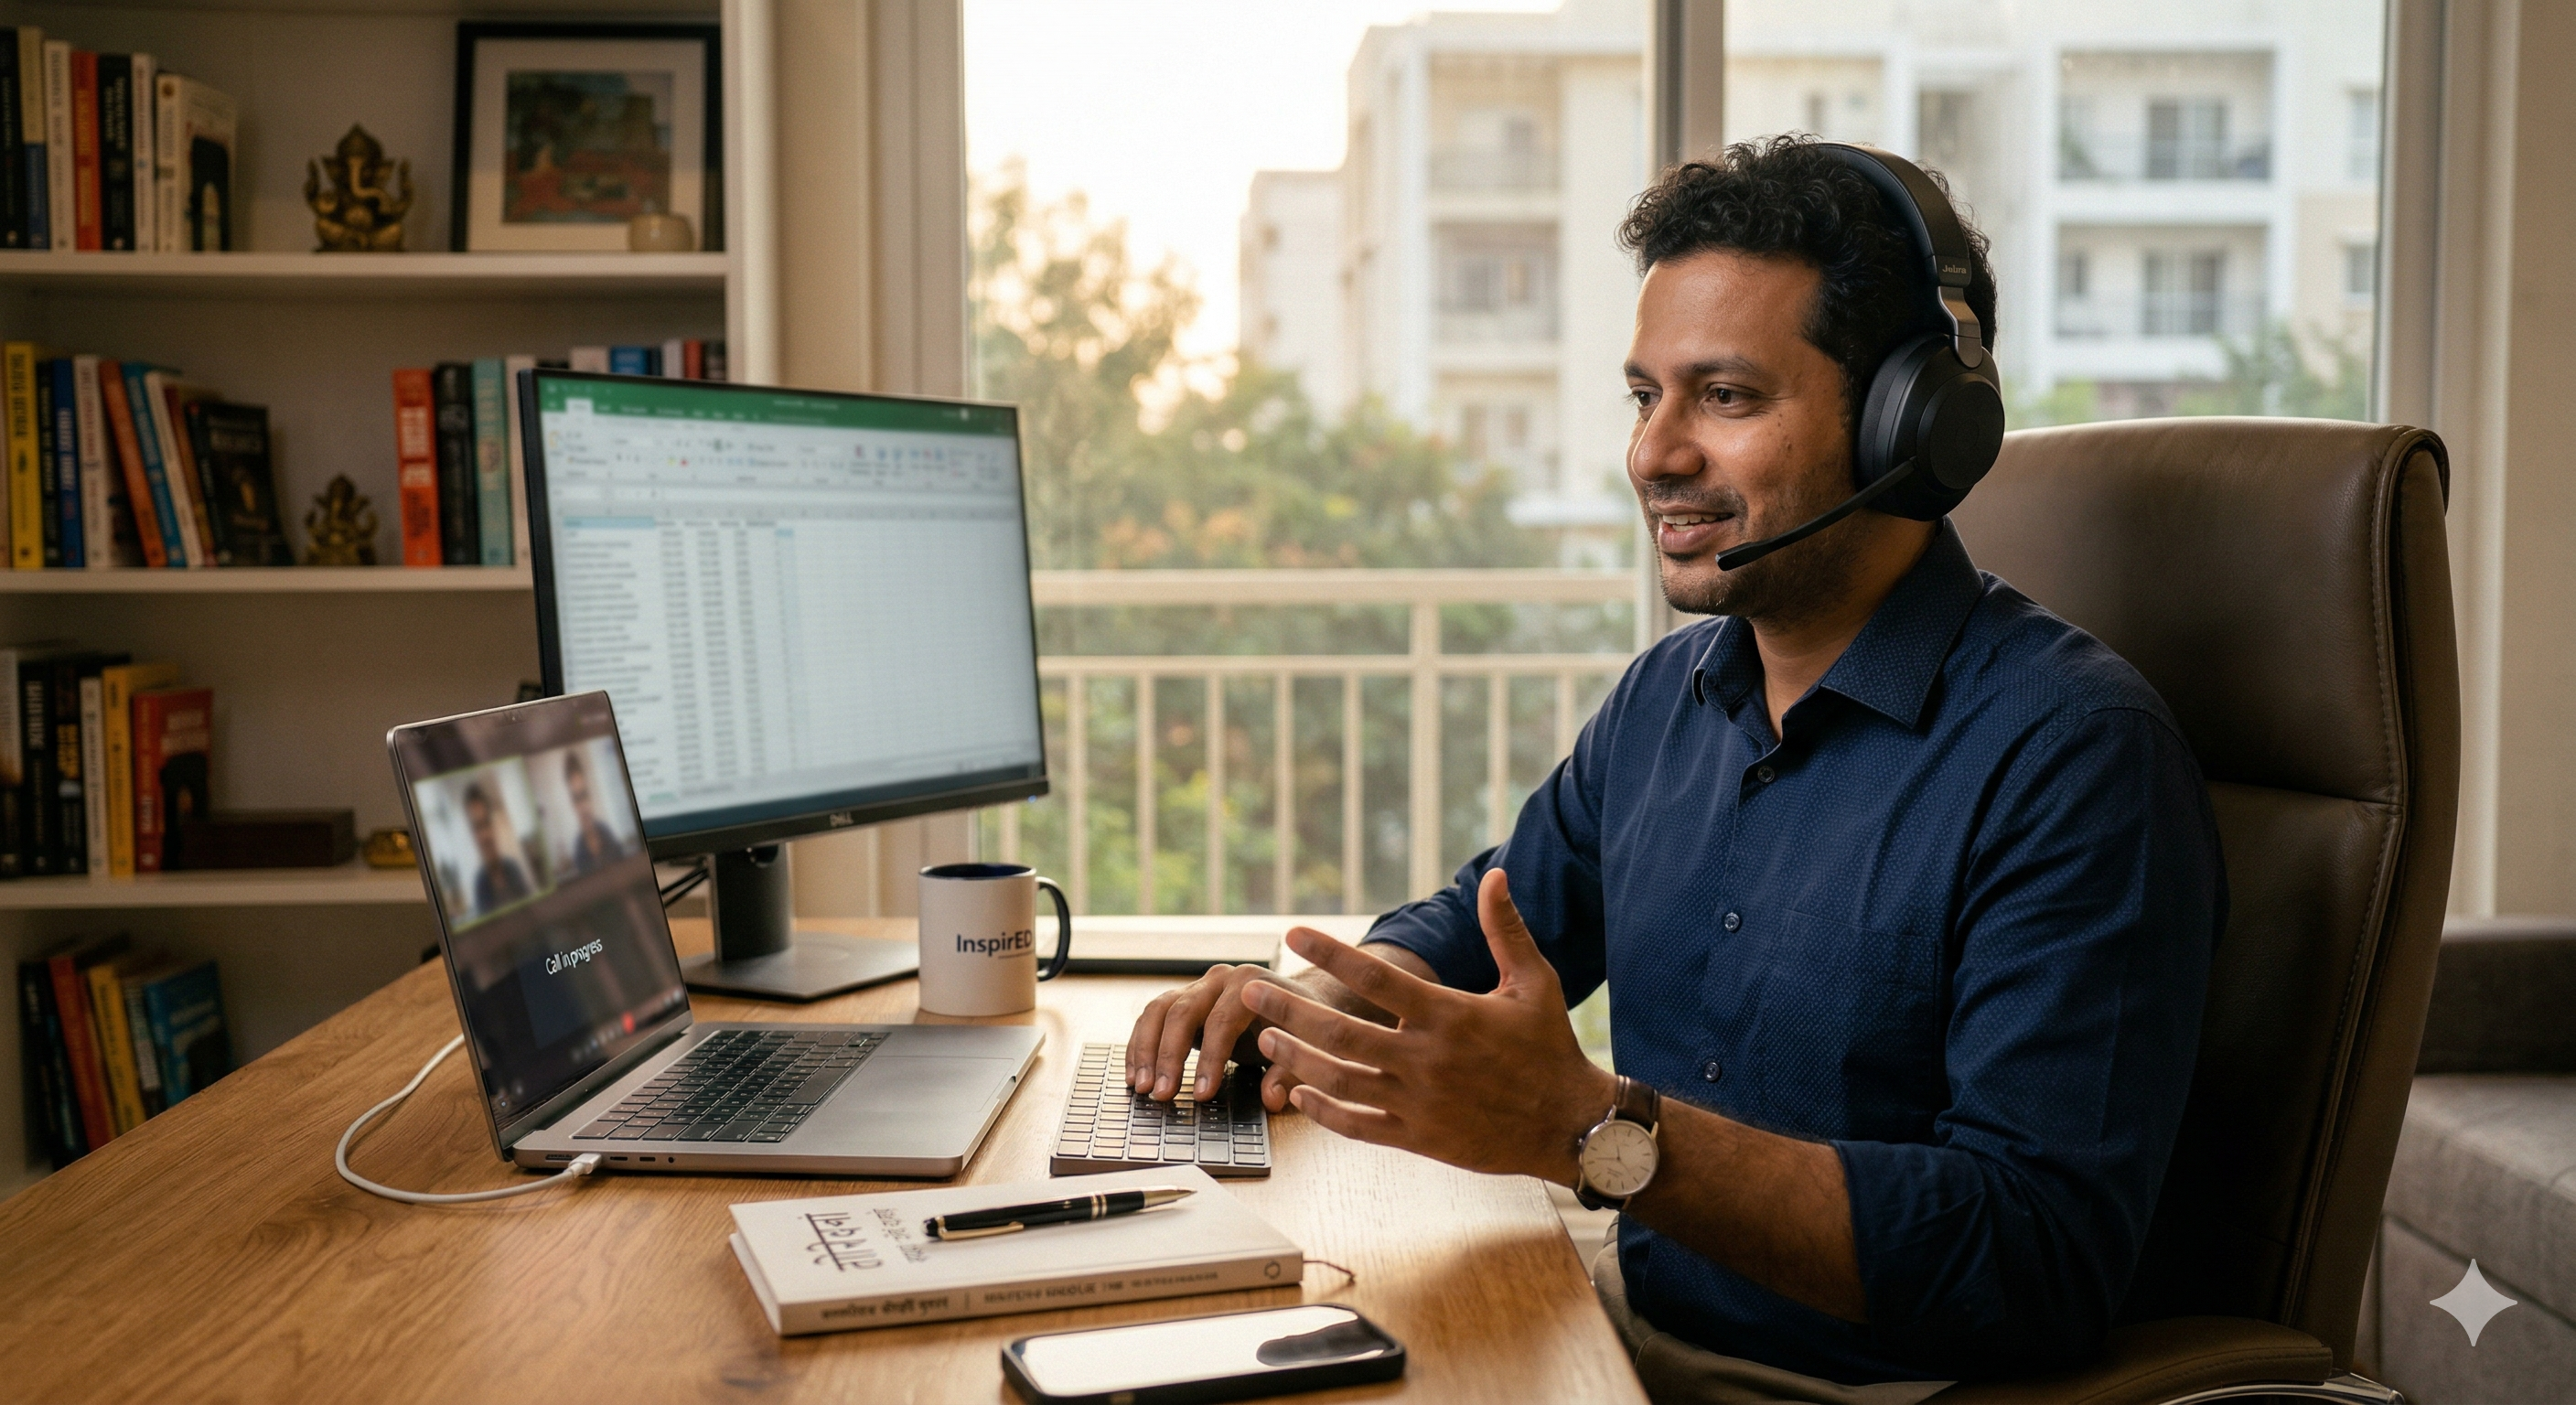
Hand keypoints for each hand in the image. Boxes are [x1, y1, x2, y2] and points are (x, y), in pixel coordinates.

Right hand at [1127, 958, 1308, 1109]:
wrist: (1302, 1002)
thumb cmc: (1305, 1027)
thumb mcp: (1309, 1050)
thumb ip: (1291, 1074)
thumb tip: (1271, 1098)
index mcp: (1252, 983)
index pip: (1223, 1020)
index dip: (1210, 1059)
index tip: (1201, 1094)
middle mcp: (1221, 979)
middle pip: (1182, 1011)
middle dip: (1168, 1056)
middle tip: (1161, 1094)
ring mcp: (1199, 987)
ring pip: (1159, 1010)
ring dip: (1146, 1050)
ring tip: (1140, 1088)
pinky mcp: (1185, 1001)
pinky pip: (1153, 1018)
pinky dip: (1141, 1045)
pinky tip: (1135, 1075)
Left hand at [1242, 870, 1615, 1183]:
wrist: (1570, 1125)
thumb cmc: (1550, 1048)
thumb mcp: (1534, 982)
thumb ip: (1505, 930)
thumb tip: (1494, 876)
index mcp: (1449, 1014)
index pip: (1377, 977)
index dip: (1331, 953)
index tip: (1294, 933)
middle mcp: (1426, 1058)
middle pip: (1340, 1031)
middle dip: (1288, 1010)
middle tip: (1249, 991)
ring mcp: (1418, 1101)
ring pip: (1339, 1078)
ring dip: (1296, 1057)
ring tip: (1265, 1038)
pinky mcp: (1417, 1137)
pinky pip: (1357, 1124)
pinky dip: (1323, 1109)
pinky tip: (1298, 1092)